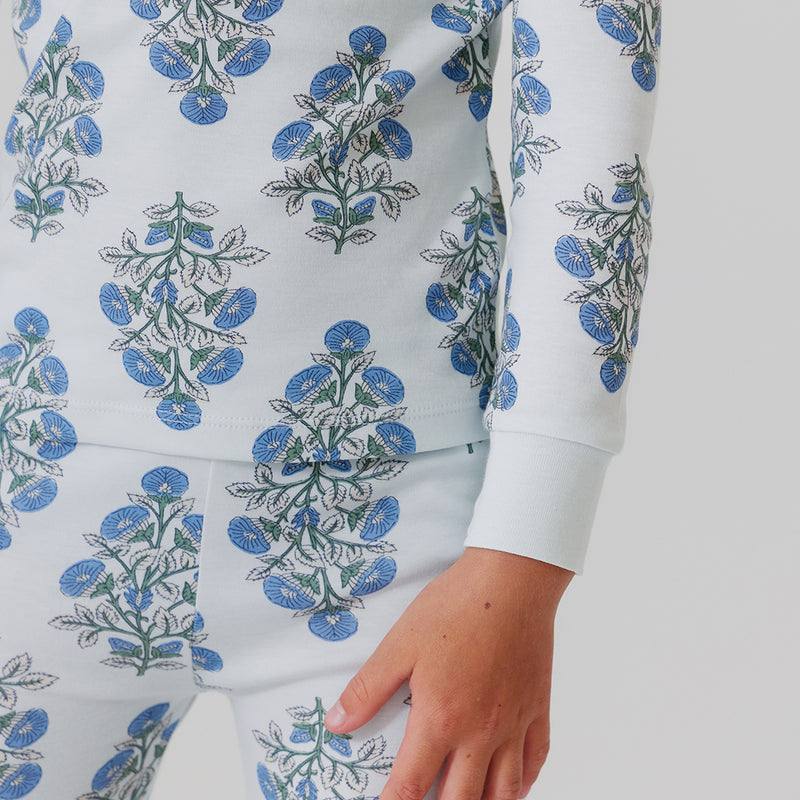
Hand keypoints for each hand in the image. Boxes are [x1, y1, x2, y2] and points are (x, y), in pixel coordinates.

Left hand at [324, 546, 573, 799]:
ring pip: (504, 794)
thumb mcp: (401, 644)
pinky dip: (522, 785)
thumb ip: (368, 688)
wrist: (512, 581)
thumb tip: (337, 724)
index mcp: (441, 719)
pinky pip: (535, 763)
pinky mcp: (537, 709)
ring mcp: (514, 725)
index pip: (411, 786)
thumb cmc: (458, 606)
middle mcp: (481, 733)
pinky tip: (510, 786)